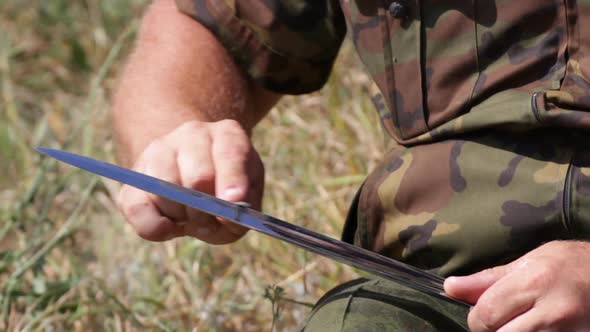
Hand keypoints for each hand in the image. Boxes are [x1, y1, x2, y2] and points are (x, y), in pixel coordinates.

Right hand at [116, 120, 263, 243]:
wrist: (194, 180)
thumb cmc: (227, 191)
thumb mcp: (247, 197)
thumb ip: (244, 209)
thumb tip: (227, 217)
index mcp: (227, 134)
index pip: (230, 152)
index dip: (233, 179)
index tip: (235, 202)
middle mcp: (193, 134)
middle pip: (198, 175)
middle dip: (208, 209)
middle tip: (212, 221)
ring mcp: (160, 150)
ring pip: (167, 190)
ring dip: (184, 216)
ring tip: (193, 218)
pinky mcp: (136, 177)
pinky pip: (138, 209)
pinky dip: (156, 227)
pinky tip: (170, 227)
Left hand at [444, 241, 589, 331]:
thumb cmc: (571, 263)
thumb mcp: (529, 261)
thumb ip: (488, 279)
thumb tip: (450, 287)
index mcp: (534, 282)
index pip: (486, 314)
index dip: (476, 318)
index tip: (481, 313)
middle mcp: (553, 310)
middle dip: (492, 330)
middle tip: (502, 320)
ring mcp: (568, 331)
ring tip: (522, 322)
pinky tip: (537, 328)